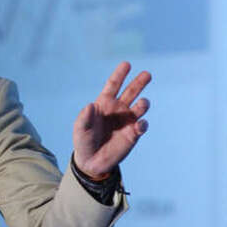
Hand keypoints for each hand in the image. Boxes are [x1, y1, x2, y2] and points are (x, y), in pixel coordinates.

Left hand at [72, 61, 150, 178]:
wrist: (91, 161)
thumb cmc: (84, 141)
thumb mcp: (80, 129)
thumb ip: (84, 118)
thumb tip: (90, 105)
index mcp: (104, 103)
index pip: (113, 85)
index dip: (120, 74)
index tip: (126, 64)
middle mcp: (118, 109)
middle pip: (131, 91)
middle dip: (139, 82)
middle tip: (147, 74)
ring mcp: (127, 120)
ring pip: (140, 106)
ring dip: (143, 104)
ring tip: (142, 104)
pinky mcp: (133, 134)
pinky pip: (142, 125)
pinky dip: (142, 124)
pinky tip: (138, 126)